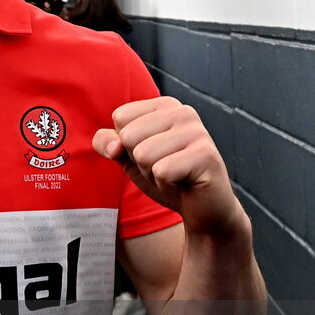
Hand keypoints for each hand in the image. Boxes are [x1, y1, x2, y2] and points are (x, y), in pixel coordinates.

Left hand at [93, 97, 242, 236]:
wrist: (202, 209)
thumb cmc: (165, 177)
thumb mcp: (128, 157)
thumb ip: (108, 143)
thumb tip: (113, 146)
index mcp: (165, 105)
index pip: (120, 118)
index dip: (127, 145)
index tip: (152, 154)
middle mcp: (183, 112)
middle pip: (129, 136)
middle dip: (139, 162)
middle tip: (163, 168)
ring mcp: (197, 132)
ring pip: (143, 155)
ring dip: (152, 175)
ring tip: (174, 176)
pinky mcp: (206, 155)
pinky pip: (162, 172)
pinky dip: (166, 186)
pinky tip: (183, 184)